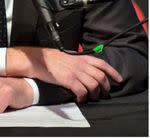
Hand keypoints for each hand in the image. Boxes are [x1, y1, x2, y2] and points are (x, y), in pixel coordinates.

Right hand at [6, 47, 122, 101]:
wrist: (37, 60)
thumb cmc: (49, 59)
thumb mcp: (67, 57)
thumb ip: (78, 62)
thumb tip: (84, 69)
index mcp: (81, 58)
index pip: (102, 64)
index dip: (113, 72)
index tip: (118, 79)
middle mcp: (80, 65)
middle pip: (101, 77)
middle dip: (105, 88)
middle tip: (103, 94)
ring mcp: (75, 72)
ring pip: (94, 86)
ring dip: (95, 94)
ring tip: (91, 98)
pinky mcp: (68, 80)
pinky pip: (82, 91)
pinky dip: (83, 97)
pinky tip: (80, 99)